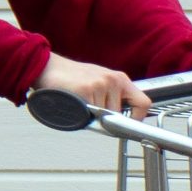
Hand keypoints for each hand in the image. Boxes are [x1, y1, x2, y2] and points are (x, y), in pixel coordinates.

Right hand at [34, 53, 150, 118]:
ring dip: (93, 116)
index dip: (137, 118)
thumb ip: (112, 99)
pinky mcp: (87, 90)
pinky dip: (83, 115)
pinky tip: (76, 102)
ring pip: (105, 117)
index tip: (127, 123)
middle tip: (93, 112)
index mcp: (120, 79)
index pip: (143, 103)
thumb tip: (120, 122)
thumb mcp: (99, 83)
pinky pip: (91, 114)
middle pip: (120, 115)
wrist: (47, 67)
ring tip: (82, 103)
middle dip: (107, 119)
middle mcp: (114, 80)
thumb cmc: (72, 77)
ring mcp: (101, 84)